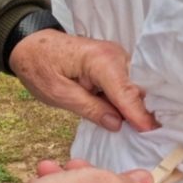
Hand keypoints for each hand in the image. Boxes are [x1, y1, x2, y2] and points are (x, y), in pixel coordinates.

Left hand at [9, 29, 158, 131]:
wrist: (31, 44)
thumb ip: (90, 109)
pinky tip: (125, 117)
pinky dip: (125, 101)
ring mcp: (118, 58)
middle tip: (144, 138)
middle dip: (140, 112)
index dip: (138, 114)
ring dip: (132, 108)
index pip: (126, 92)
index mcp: (101, 61)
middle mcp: (116, 55)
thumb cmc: (40, 67)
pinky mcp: (116, 64)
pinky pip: (126, 86)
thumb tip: (117, 124)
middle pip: (135, 90)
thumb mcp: (59, 94)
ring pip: (133, 89)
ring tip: (136, 131)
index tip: (151, 132)